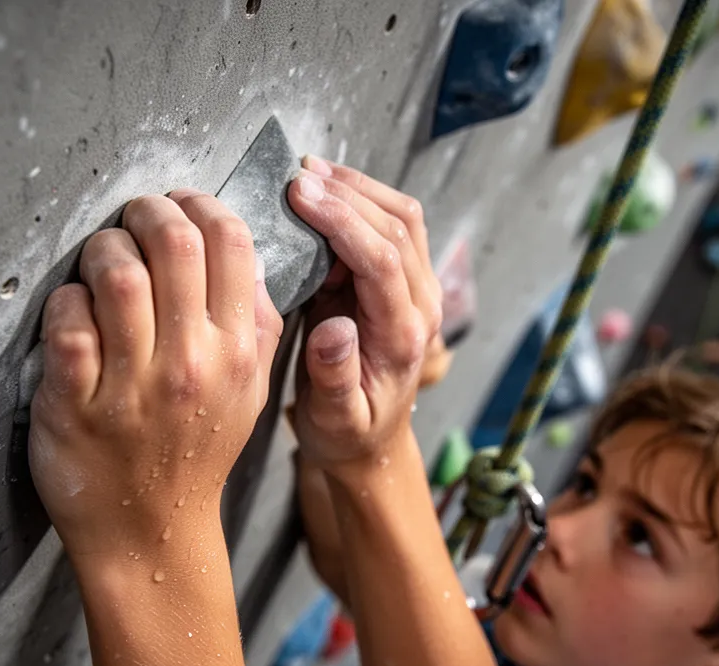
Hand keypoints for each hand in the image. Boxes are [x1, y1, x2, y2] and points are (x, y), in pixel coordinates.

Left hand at [28, 191, 282, 567]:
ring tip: (102, 257)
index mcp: (237, 353)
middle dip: (147, 213)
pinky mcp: (76, 404)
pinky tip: (74, 307)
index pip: (231, 244)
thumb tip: (247, 257)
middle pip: (173, 245)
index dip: (202, 205)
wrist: (152, 529)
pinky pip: (67, 324)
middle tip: (134, 218)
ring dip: (103, 250)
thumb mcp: (252, 392)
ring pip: (117, 276)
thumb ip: (260, 325)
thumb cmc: (197, 454)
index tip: (182, 203)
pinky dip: (65, 300)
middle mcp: (191, 365)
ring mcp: (132, 387)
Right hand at [287, 157, 441, 477]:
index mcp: (402, 339)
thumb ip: (335, 377)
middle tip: (297, 178)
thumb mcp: (335, 419)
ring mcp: (419, 292)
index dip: (342, 221)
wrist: (371, 441)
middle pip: (398, 229)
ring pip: (403, 219)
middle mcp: (421, 308)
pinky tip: (328, 189)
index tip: (301, 196)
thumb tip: (333, 330)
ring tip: (310, 172)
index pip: (382, 262)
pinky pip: (394, 226)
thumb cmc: (347, 431)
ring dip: (358, 188)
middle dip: (347, 194)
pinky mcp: (405, 282)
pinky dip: (363, 198)